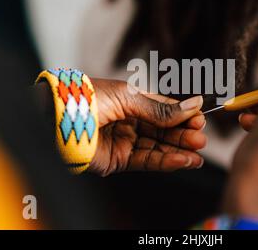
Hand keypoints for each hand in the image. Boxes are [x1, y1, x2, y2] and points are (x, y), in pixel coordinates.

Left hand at [88, 79, 205, 175]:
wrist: (56, 119)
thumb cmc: (89, 98)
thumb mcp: (130, 97)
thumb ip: (161, 108)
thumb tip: (195, 105)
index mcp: (132, 100)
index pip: (164, 109)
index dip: (183, 115)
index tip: (201, 119)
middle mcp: (130, 120)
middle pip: (164, 130)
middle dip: (183, 135)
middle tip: (201, 139)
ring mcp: (125, 140)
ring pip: (158, 147)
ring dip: (178, 151)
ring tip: (197, 155)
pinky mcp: (119, 160)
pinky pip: (147, 160)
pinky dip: (165, 161)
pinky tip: (181, 160)